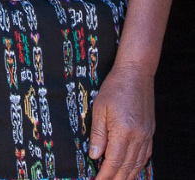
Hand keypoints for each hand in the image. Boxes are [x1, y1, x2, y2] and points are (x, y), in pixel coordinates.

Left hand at [89, 63, 153, 179]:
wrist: (135, 74)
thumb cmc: (115, 88)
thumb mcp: (99, 108)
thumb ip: (97, 134)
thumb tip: (94, 156)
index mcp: (123, 132)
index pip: (113, 162)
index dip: (105, 175)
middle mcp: (138, 138)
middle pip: (127, 168)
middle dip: (115, 179)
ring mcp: (146, 136)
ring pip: (137, 164)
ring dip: (127, 176)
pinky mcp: (150, 132)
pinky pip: (145, 156)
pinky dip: (137, 166)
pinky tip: (130, 169)